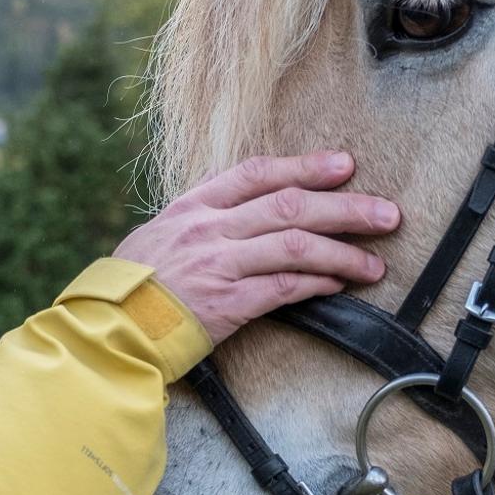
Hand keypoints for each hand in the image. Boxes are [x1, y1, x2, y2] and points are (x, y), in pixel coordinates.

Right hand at [113, 151, 399, 344]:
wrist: (108, 330)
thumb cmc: (134, 287)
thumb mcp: (161, 236)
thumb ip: (203, 219)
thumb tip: (247, 210)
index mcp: (193, 206)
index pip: (257, 174)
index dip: (305, 166)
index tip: (344, 165)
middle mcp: (209, 228)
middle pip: (289, 205)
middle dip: (345, 207)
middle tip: (386, 214)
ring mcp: (218, 264)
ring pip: (294, 245)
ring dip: (342, 252)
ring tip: (374, 262)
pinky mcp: (226, 304)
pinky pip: (283, 288)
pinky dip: (316, 284)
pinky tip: (339, 285)